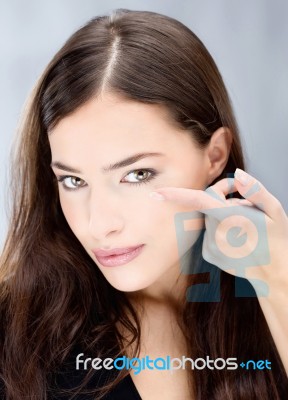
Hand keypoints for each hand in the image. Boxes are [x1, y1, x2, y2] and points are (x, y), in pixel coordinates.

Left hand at [150, 168, 287, 296]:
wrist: (275, 273)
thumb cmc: (277, 239)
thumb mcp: (274, 210)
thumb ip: (254, 190)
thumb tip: (237, 174)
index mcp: (232, 219)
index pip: (199, 201)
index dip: (177, 195)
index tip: (157, 193)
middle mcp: (218, 233)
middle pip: (209, 204)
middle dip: (223, 198)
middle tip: (245, 203)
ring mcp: (211, 246)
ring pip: (210, 219)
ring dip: (223, 216)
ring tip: (245, 227)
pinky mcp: (209, 254)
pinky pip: (209, 233)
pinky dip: (220, 231)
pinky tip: (237, 240)